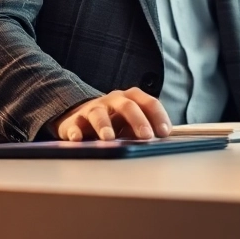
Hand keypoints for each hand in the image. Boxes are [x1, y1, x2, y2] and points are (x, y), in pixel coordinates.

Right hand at [51, 88, 171, 141]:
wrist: (81, 117)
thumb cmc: (114, 121)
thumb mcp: (131, 122)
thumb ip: (145, 128)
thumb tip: (163, 140)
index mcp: (131, 98)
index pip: (149, 103)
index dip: (158, 116)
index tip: (164, 132)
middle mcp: (113, 100)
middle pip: (128, 106)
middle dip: (138, 120)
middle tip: (146, 136)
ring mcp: (93, 109)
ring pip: (99, 113)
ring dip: (104, 125)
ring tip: (109, 139)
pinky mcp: (75, 121)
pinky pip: (74, 125)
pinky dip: (75, 132)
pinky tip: (78, 139)